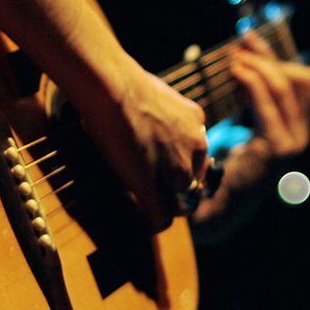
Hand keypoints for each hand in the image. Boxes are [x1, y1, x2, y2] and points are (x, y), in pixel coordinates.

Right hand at [78, 55, 207, 232]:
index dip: (180, 165)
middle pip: (193, 180)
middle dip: (178, 189)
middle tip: (159, 191)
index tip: (165, 168)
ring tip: (149, 207)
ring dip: (166, 206)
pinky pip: (160, 216)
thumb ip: (160, 113)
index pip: (197, 154)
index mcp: (195, 122)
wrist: (113, 88)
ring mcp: (176, 167)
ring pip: (181, 201)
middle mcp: (194, 146)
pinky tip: (144, 224)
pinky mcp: (154, 185)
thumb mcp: (156, 96)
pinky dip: (153, 223)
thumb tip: (146, 114)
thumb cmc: (124, 85)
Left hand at [228, 29, 309, 160]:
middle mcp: (300, 133)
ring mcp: (292, 142)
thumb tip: (241, 63)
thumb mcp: (241, 125)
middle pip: (298, 78)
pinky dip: (252, 82)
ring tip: (233, 61)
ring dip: (258, 67)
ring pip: (285, 86)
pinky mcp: (276, 148)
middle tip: (240, 47)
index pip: (302, 79)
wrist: (212, 205)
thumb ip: (250, 101)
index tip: (249, 39)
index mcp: (295, 126)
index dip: (276, 56)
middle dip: (268, 57)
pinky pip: (267, 104)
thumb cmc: (220, 165)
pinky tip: (234, 73)